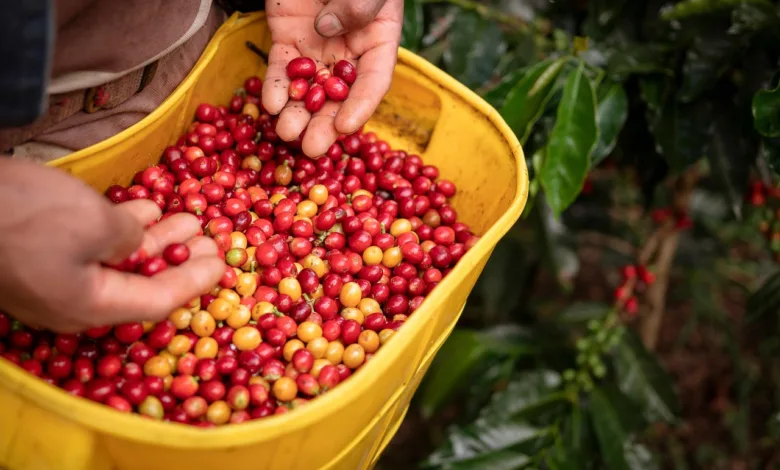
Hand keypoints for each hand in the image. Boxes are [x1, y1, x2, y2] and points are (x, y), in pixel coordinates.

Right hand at [0, 160, 223, 332]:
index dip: (195, 281)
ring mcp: (52, 278)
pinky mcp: (36, 254)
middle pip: (140, 283)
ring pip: (118, 261)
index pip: (158, 301)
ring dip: (154, 238)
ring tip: (187, 215)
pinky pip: (91, 247)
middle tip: (211, 236)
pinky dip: (121, 228)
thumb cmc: (25, 216)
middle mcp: (73, 300)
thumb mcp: (95, 225)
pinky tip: (143, 207)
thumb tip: (136, 241)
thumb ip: (130, 239)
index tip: (223, 262)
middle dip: (180, 257)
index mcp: (90, 306)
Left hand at [263, 0, 402, 156]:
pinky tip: (270, 105)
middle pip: (338, 96)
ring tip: (285, 134)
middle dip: (324, 125)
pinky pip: (281, 69)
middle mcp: (348, 51)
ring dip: (297, 114)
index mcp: (377, 40)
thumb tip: (328, 30)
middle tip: (312, 149)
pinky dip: (275, 88)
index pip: (373, 82)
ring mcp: (316, 48)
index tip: (347, 128)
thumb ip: (357, 3)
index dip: (361, 107)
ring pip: (308, 89)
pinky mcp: (287, 39)